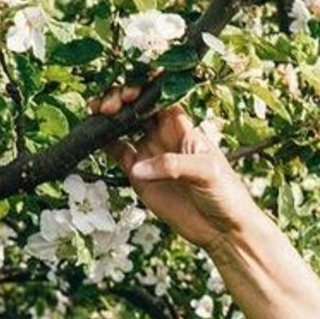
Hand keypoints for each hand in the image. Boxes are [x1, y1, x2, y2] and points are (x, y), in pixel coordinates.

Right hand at [94, 85, 264, 252]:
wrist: (222, 228)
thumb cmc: (225, 194)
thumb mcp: (207, 172)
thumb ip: (173, 165)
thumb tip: (138, 167)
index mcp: (184, 127)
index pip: (160, 98)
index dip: (142, 89)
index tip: (129, 94)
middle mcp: (165, 136)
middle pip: (136, 107)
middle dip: (120, 99)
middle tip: (108, 107)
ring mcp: (150, 154)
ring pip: (122, 126)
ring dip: (107, 116)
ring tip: (96, 114)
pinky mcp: (139, 174)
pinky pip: (116, 151)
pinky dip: (102, 142)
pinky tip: (93, 137)